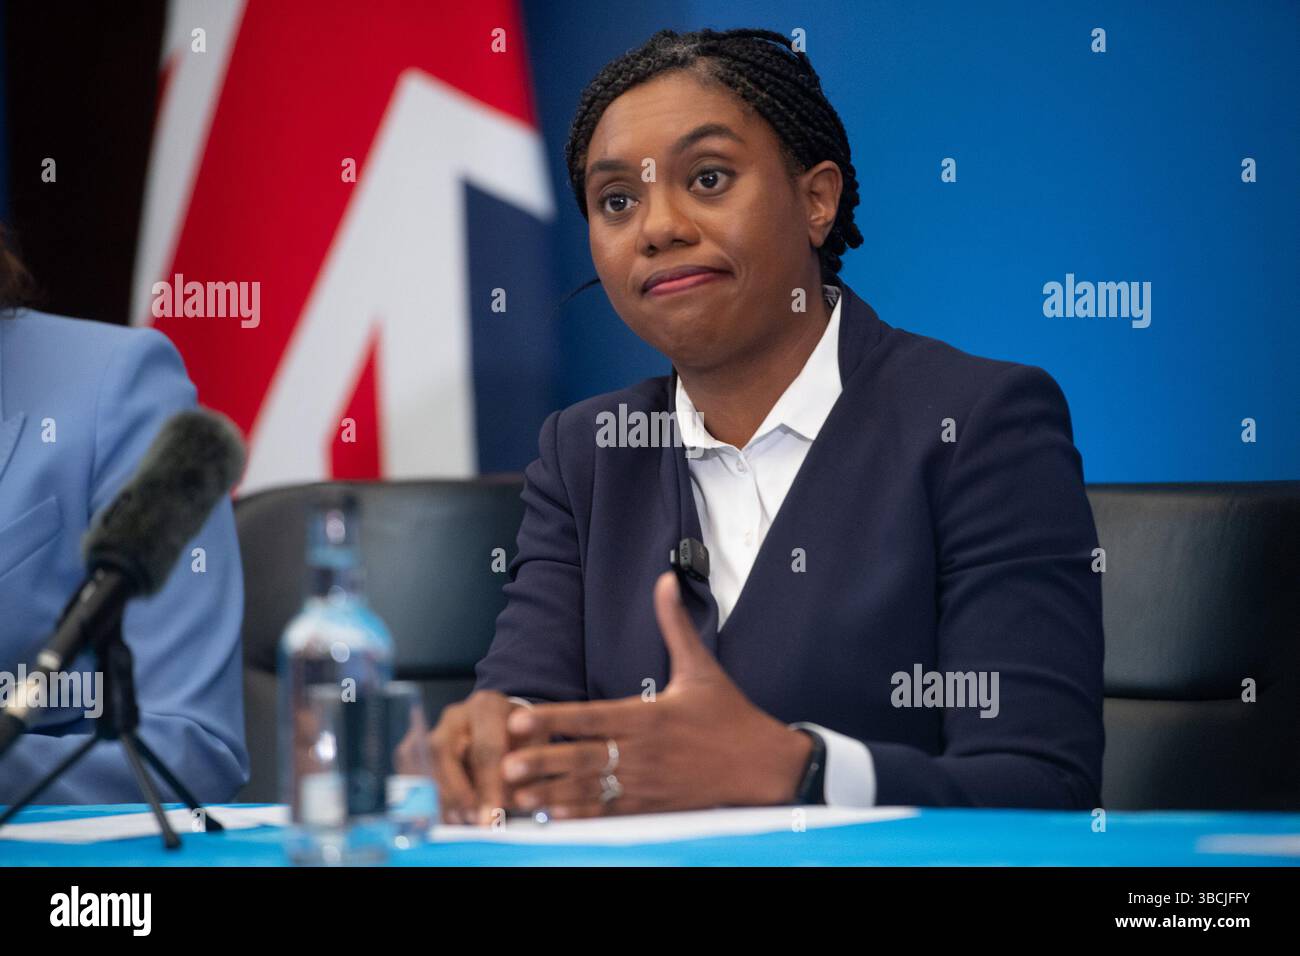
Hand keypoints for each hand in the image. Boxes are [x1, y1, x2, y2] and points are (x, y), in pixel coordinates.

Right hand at [425, 689, 544, 824]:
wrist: (505, 725)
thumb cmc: (521, 739)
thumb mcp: (534, 748)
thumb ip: (523, 770)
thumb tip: (506, 799)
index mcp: (488, 707)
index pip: (485, 748)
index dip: (487, 785)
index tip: (492, 815)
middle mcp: (456, 714)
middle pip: (443, 752)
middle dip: (455, 793)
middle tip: (470, 820)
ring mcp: (433, 728)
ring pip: (423, 762)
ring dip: (437, 797)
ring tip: (456, 822)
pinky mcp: (417, 744)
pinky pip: (410, 769)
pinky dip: (421, 793)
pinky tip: (440, 814)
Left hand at [499, 572, 812, 817]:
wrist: (763, 765)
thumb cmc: (729, 715)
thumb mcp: (701, 667)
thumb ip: (674, 624)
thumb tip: (665, 578)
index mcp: (650, 716)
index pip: (591, 717)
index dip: (555, 720)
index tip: (521, 721)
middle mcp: (644, 751)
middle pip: (584, 757)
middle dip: (544, 761)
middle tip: (506, 764)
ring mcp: (647, 783)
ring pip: (592, 788)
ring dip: (553, 792)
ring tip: (517, 796)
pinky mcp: (654, 806)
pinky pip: (612, 812)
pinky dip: (583, 815)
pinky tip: (556, 815)